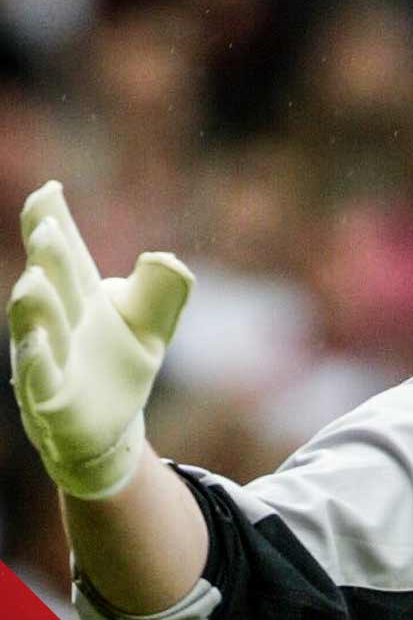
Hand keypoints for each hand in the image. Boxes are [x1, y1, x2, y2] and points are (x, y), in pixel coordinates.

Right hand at [7, 180, 193, 498]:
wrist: (109, 429)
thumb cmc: (121, 368)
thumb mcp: (151, 329)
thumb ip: (162, 295)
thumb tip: (170, 260)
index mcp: (81, 297)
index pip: (67, 255)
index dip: (54, 222)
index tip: (50, 190)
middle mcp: (56, 321)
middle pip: (50, 284)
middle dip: (48, 257)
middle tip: (46, 227)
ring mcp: (47, 358)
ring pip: (36, 327)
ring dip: (35, 304)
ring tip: (36, 280)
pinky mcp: (48, 397)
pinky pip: (39, 375)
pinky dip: (38, 357)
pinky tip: (42, 339)